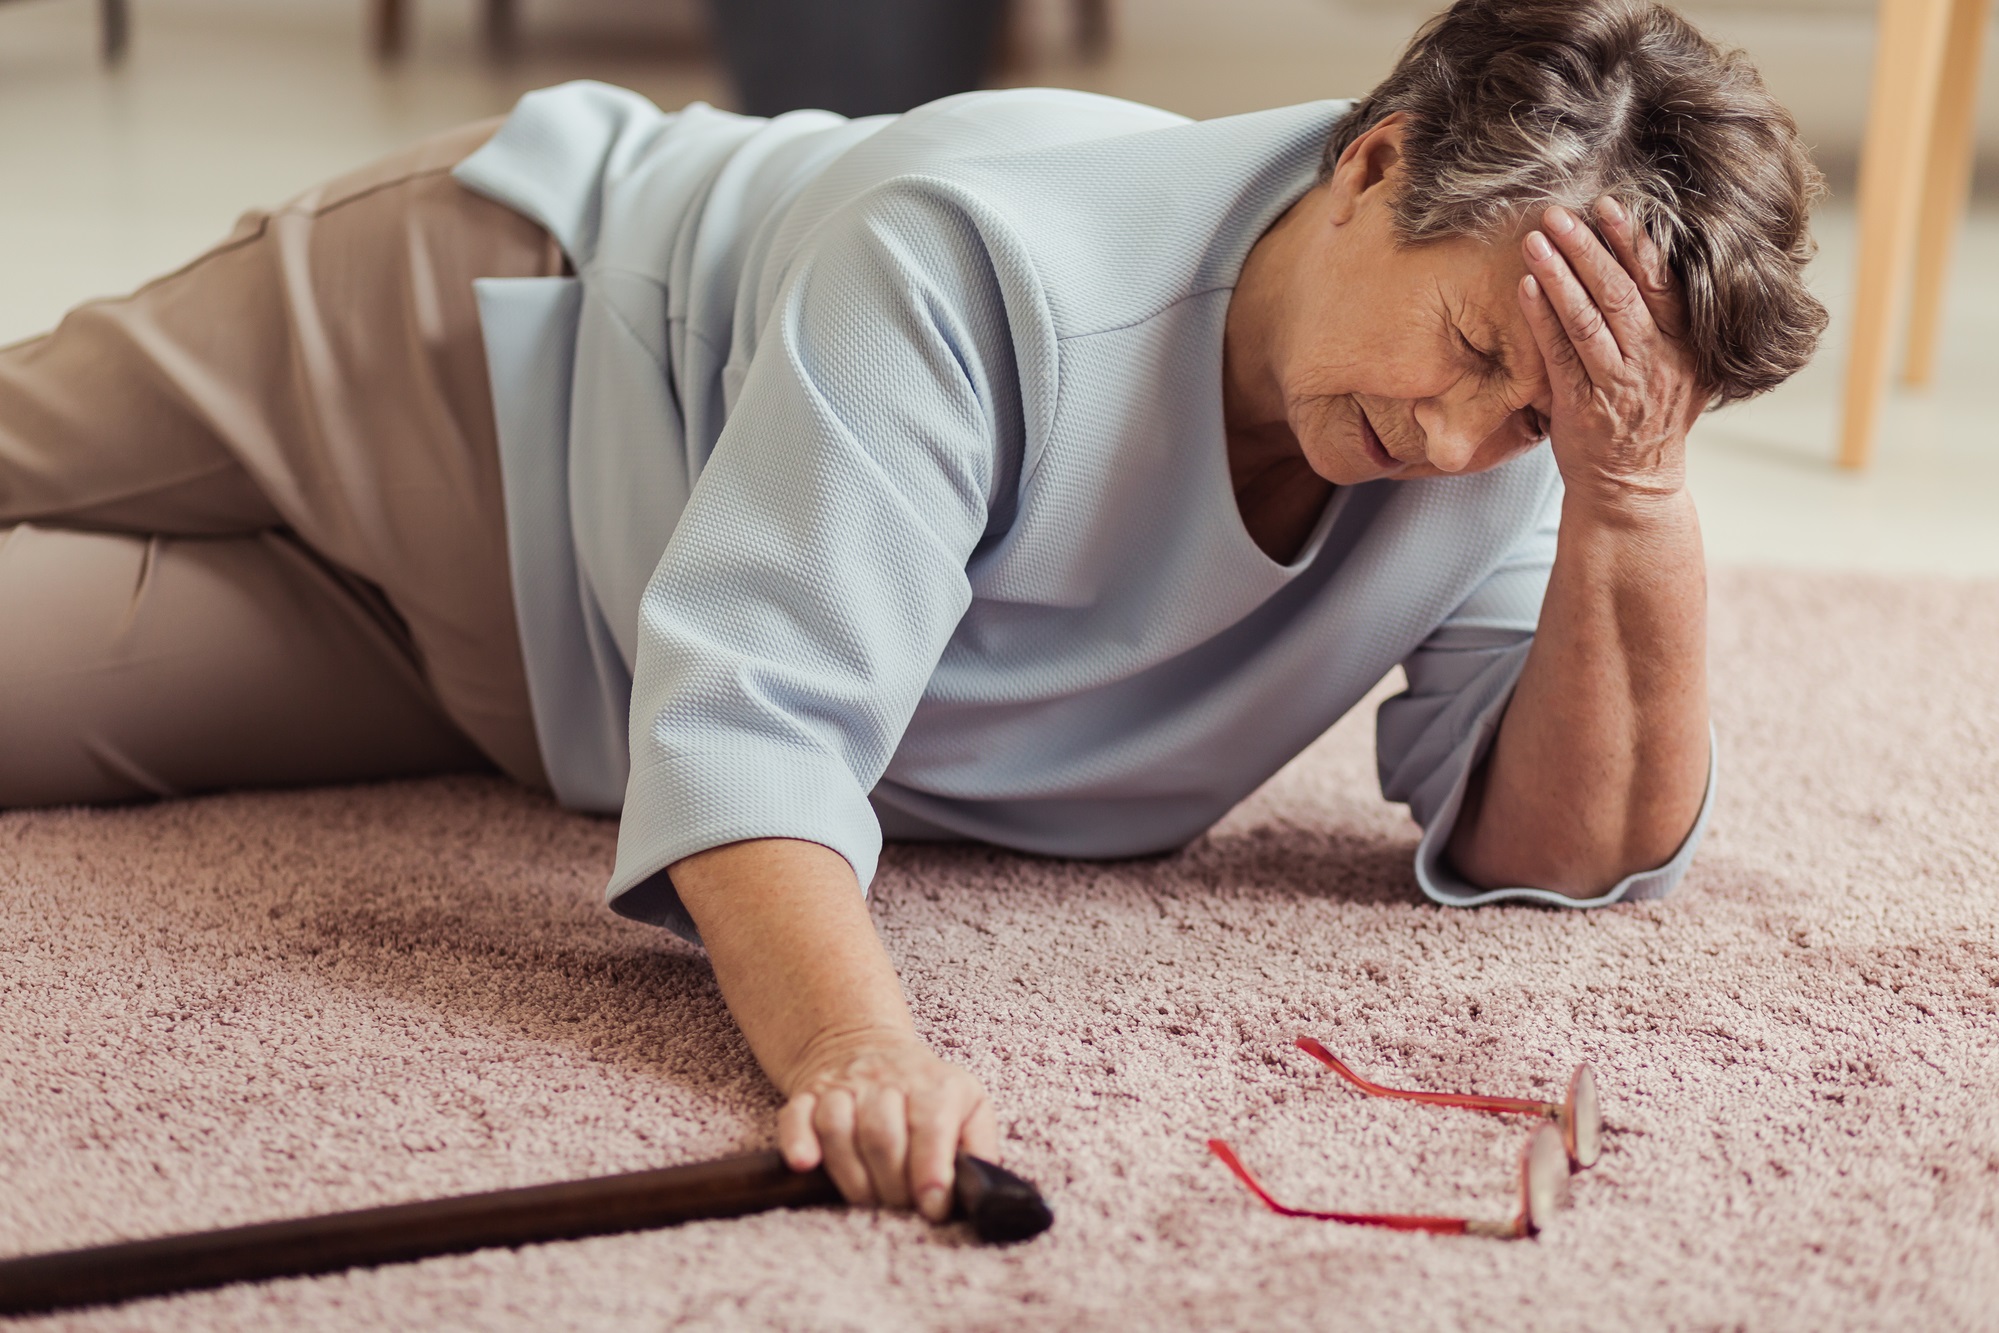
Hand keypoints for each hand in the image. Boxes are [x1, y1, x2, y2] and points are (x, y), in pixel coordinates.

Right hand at [777, 1026, 998, 1222]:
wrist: (869, 1047)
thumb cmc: (927, 1094)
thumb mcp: (968, 1107)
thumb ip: (979, 1146)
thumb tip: (982, 1189)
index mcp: (934, 1084)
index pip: (931, 1126)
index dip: (931, 1172)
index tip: (932, 1209)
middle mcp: (887, 1079)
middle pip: (882, 1134)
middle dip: (891, 1185)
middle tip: (900, 1208)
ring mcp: (844, 1085)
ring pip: (838, 1127)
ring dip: (851, 1175)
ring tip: (866, 1199)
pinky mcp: (809, 1095)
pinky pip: (796, 1116)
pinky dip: (797, 1142)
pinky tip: (806, 1165)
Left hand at [1518, 198, 1706, 508]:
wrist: (1632, 485)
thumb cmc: (1650, 416)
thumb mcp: (1682, 367)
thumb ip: (1673, 319)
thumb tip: (1657, 256)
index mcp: (1685, 344)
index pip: (1661, 281)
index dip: (1634, 242)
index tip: (1609, 205)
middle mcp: (1656, 361)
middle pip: (1622, 293)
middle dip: (1589, 247)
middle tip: (1560, 212)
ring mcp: (1619, 385)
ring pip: (1589, 320)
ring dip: (1560, 274)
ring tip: (1536, 238)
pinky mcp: (1582, 406)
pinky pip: (1560, 355)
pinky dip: (1542, 318)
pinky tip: (1525, 286)